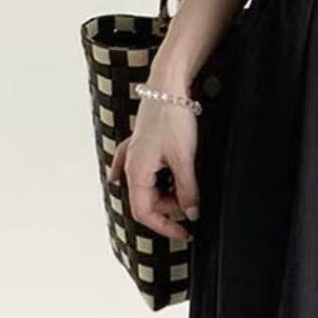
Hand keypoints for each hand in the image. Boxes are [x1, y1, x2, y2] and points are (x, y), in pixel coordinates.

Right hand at [108, 94, 199, 241]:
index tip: (186, 233)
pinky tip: (122, 179)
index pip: (145, 213)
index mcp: (137, 171)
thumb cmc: (173, 118)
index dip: (165, 227)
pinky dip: (147, 179)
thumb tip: (191, 214)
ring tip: (187, 185)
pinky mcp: (142, 145)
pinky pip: (139, 168)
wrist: (168, 84)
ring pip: (149, 187)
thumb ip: (187, 190)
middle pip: (149, 201)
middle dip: (171, 207)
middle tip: (194, 202)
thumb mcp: (184, 159)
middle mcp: (131, 165)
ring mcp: (134, 155)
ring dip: (167, 193)